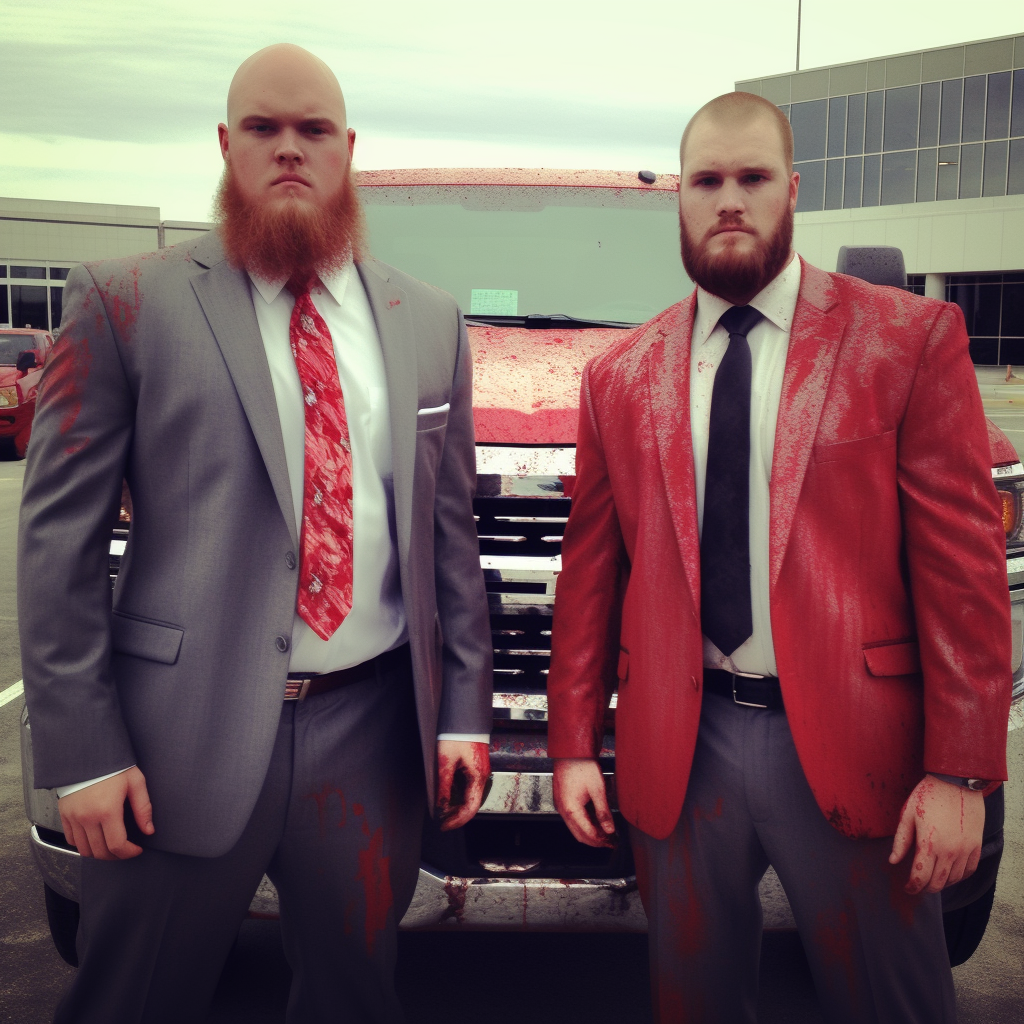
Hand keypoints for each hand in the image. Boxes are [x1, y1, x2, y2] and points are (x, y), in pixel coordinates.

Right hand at [58, 766, 154, 859]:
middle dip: (116, 856)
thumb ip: (143, 808)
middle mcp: (87, 818)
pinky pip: (71, 839)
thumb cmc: (114, 766)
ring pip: (84, 849)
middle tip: (126, 850)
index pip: (117, 845)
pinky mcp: (64, 815)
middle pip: (100, 852)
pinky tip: (95, 838)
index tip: (137, 849)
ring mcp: (74, 817)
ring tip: (112, 846)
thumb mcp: (135, 782)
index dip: (129, 853)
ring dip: (99, 853)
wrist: (87, 753)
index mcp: (107, 811)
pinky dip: (83, 845)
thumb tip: (149, 830)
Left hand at [436, 740, 489, 830]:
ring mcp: (480, 771)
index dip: (457, 820)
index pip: (470, 808)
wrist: (464, 716)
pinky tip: (447, 795)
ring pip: (470, 796)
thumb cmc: (456, 735)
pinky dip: (458, 795)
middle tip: (440, 820)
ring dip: (457, 805)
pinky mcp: (475, 767)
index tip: (443, 826)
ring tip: (441, 809)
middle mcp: (482, 776)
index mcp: (478, 777)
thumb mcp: (445, 762)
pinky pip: (469, 786)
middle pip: (472, 804)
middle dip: (456, 815)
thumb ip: (443, 786)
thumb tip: (440, 807)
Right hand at [553, 758, 615, 847]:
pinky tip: (595, 821)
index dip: (600, 841)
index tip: (612, 842)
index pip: (587, 833)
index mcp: (571, 809)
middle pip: (579, 835)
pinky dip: (583, 824)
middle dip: (594, 840)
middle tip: (609, 841)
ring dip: (589, 832)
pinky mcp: (562, 800)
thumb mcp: (598, 789)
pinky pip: (572, 819)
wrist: (570, 752)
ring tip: (604, 832)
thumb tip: (610, 830)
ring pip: (575, 828)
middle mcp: (562, 810)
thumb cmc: (583, 766)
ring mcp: (560, 805)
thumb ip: (603, 812)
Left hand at [889, 775, 984, 893]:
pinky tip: (950, 874)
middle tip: (917, 887)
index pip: (920, 877)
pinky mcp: (975, 846)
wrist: (956, 782)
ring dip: (942, 884)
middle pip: (937, 882)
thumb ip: (901, 841)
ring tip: (931, 880)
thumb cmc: (928, 795)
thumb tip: (893, 861)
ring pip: (954, 879)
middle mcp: (949, 851)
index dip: (912, 886)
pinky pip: (969, 870)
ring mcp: (965, 850)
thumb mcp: (908, 814)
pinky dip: (959, 877)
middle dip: (925, 888)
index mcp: (929, 844)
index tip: (907, 888)